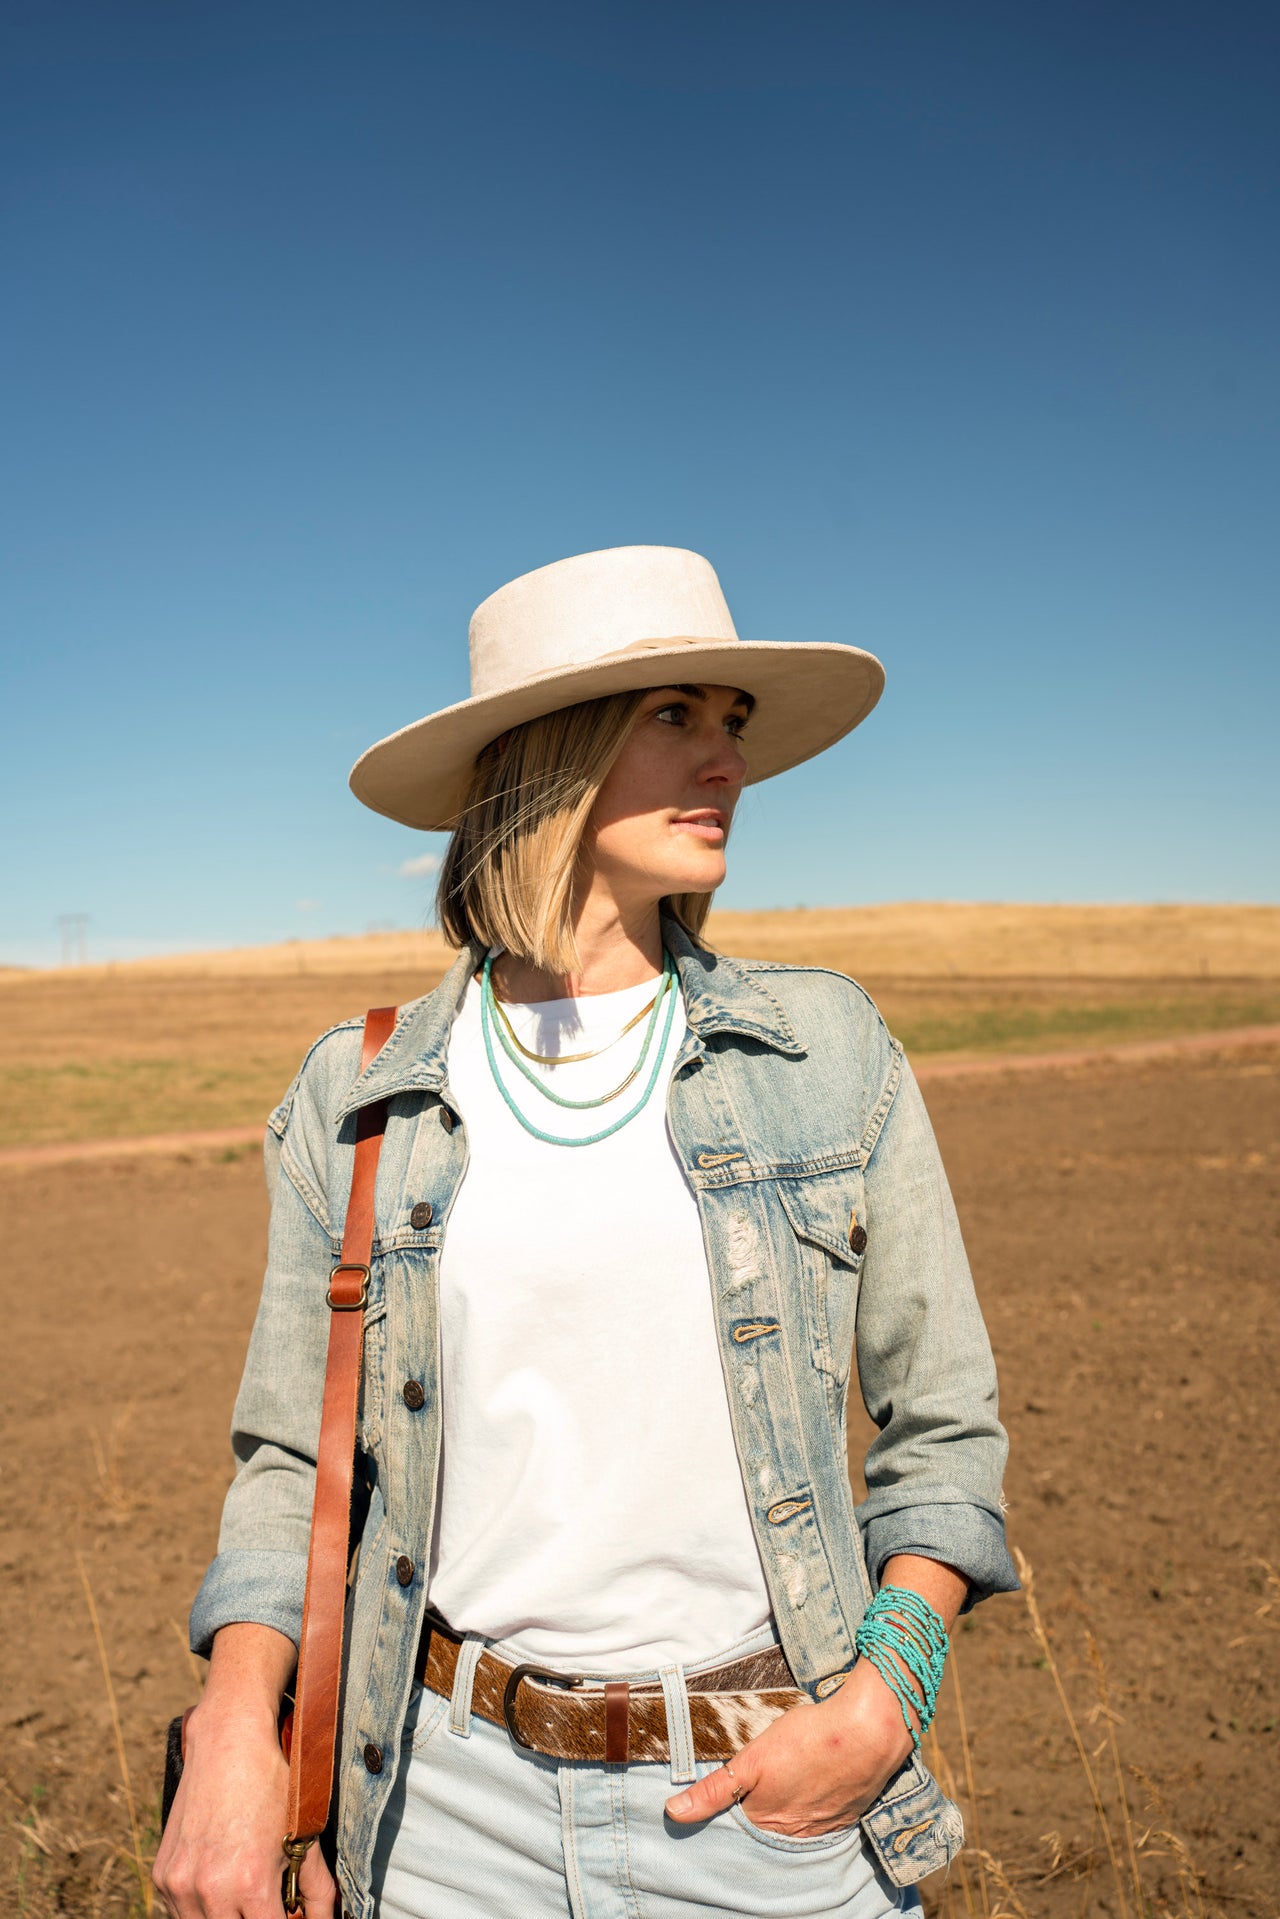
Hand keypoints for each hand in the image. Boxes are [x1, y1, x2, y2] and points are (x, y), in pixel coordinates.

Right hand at [152, 1699, 336, 1918]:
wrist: (228, 1743)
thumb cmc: (271, 1785)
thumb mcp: (303, 1836)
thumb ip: (317, 1889)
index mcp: (251, 1884)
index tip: (287, 1916)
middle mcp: (211, 1890)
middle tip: (268, 1907)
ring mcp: (180, 1885)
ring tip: (245, 1901)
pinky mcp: (163, 1875)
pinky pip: (179, 1913)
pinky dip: (199, 1911)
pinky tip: (219, 1891)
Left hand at [663, 1659, 913, 1838]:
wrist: (868, 1731)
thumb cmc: (808, 1739)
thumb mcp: (752, 1758)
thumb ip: (713, 1790)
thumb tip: (673, 1813)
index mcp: (767, 1821)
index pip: (738, 1821)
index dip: (730, 1803)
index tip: (730, 1786)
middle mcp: (795, 1832)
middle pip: (767, 1825)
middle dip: (758, 1807)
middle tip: (762, 1777)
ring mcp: (824, 1825)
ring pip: (795, 1820)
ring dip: (788, 1805)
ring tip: (787, 1777)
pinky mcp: (847, 1813)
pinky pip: (822, 1816)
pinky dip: (814, 1803)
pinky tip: (812, 1781)